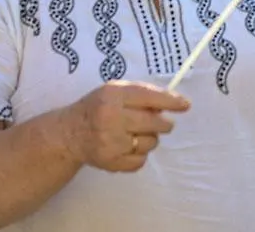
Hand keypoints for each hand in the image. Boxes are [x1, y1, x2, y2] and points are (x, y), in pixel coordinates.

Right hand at [63, 81, 189, 171]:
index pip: (148, 96)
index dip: (170, 101)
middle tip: (161, 123)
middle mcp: (111, 118)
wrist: (69, 134)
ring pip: (151, 142)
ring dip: (150, 138)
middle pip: (154, 123)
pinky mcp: (110, 162)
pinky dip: (139, 154)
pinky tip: (127, 147)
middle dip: (164, 123)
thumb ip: (141, 94)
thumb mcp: (115, 91)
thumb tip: (173, 103)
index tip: (185, 105)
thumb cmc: (98, 107)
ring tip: (135, 134)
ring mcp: (110, 143)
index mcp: (113, 95)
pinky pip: (141, 161)